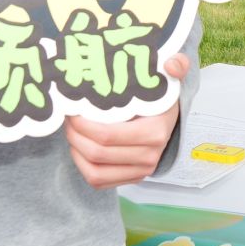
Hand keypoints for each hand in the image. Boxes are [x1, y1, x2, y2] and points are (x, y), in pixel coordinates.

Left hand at [64, 52, 188, 187]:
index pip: (107, 135)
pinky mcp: (132, 179)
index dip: (82, 124)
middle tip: (68, 118)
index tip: (73, 109)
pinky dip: (82, 166)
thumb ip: (176, 65)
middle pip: (98, 153)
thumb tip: (171, 65)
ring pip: (95, 171)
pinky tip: (80, 147)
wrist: (169, 119)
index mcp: (155, 132)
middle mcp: (149, 156)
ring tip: (72, 132)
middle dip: (75, 135)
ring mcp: (141, 171)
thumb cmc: (160, 96)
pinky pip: (98, 181)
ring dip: (77, 152)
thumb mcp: (167, 78)